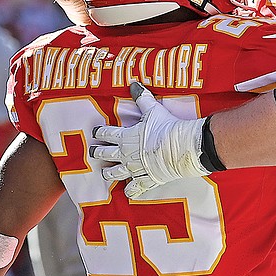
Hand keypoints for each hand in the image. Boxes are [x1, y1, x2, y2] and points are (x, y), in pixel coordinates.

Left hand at [90, 82, 206, 197]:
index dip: (99, 133)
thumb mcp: (153, 110)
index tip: (95, 132)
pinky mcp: (147, 180)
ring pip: (115, 174)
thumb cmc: (166, 127)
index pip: (105, 134)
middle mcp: (126, 155)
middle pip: (105, 155)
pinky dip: (131, 191)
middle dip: (98, 153)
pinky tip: (128, 192)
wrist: (181, 148)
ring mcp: (135, 169)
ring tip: (105, 173)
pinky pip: (135, 188)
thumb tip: (134, 84)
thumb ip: (142, 98)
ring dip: (109, 173)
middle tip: (93, 152)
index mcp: (125, 137)